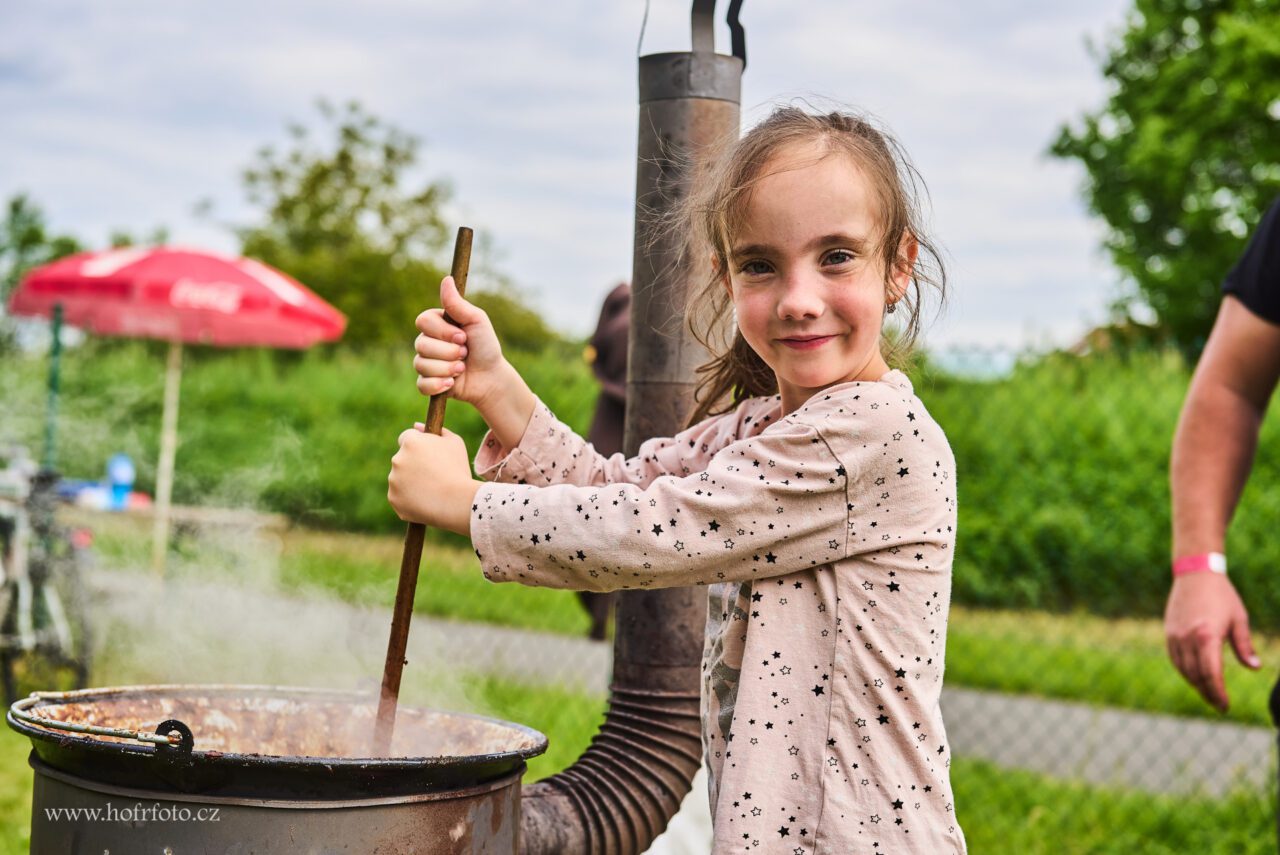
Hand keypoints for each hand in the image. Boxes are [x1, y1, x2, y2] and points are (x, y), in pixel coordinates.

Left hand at [387, 426, 479, 534]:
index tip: (427, 454)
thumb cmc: (458, 469)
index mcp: (410, 442)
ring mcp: (393, 480)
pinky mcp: (393, 498)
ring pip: (400, 479)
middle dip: (414, 464)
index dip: (417, 445)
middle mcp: (397, 459)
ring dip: (411, 482)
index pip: (406, 437)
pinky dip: (409, 499)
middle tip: (433, 475)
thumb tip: (417, 426)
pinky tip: (426, 501)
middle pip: (403, 459)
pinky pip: (400, 497)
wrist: (457, 501)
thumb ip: (438, 430)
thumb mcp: (455, 443)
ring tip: (433, 490)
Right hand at [414, 277, 507, 409]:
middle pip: (421, 344)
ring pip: (421, 364)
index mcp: (436, 324)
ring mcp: (425, 362)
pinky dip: (439, 385)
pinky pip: (422, 384)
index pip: (422, 321)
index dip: (442, 331)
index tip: (462, 336)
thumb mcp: (476, 321)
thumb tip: (446, 279)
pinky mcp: (427, 383)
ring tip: (462, 369)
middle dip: (449, 352)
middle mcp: (427, 342)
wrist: (491, 377)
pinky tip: (453, 383)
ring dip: (448, 368)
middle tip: (465, 354)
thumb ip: (457, 304)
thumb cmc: (485, 346)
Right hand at [1164, 573, 1260, 711]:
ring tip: (1209, 692)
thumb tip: (1254, 668)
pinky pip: (1176, 659)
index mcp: (1207, 636)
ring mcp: (1176, 636)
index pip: (1211, 674)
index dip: (1218, 693)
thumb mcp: (1239, 620)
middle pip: (1196, 676)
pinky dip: (1185, 671)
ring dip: (1196, 684)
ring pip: (1184, 670)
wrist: (1195, 574)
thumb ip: (1245, 646)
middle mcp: (1188, 638)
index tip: (1225, 706)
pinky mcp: (1169, 633)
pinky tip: (1195, 676)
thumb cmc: (1222, 596)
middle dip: (1208, 693)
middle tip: (1219, 704)